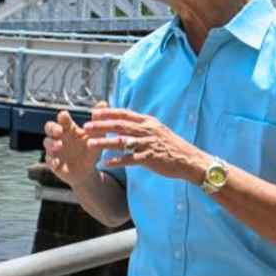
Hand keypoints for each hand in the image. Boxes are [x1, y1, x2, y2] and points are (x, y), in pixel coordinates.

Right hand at [43, 103, 105, 184]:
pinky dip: (52, 161)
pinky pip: (48, 160)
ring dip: (51, 143)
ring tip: (59, 146)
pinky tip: (57, 163)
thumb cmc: (91, 150)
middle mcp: (59, 137)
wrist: (88, 171)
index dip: (62, 117)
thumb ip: (98, 121)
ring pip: (47, 142)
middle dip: (52, 128)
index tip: (64, 116)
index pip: (62, 119)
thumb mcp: (97, 136)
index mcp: (69, 129)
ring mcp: (54, 149)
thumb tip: (104, 102)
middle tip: (59, 131)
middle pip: (49, 127)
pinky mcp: (53, 162)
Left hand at [81, 107, 205, 183]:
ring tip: (90, 143)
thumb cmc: (171, 146)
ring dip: (104, 142)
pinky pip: (130, 159)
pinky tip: (105, 163)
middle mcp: (147, 130)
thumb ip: (140, 126)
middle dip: (101, 125)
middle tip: (86, 126)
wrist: (189, 159)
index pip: (124, 114)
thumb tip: (123, 122)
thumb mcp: (157, 130)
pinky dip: (117, 161)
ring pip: (122, 142)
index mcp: (148, 122)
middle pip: (120, 126)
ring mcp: (148, 144)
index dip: (108, 112)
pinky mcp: (150, 158)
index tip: (93, 112)